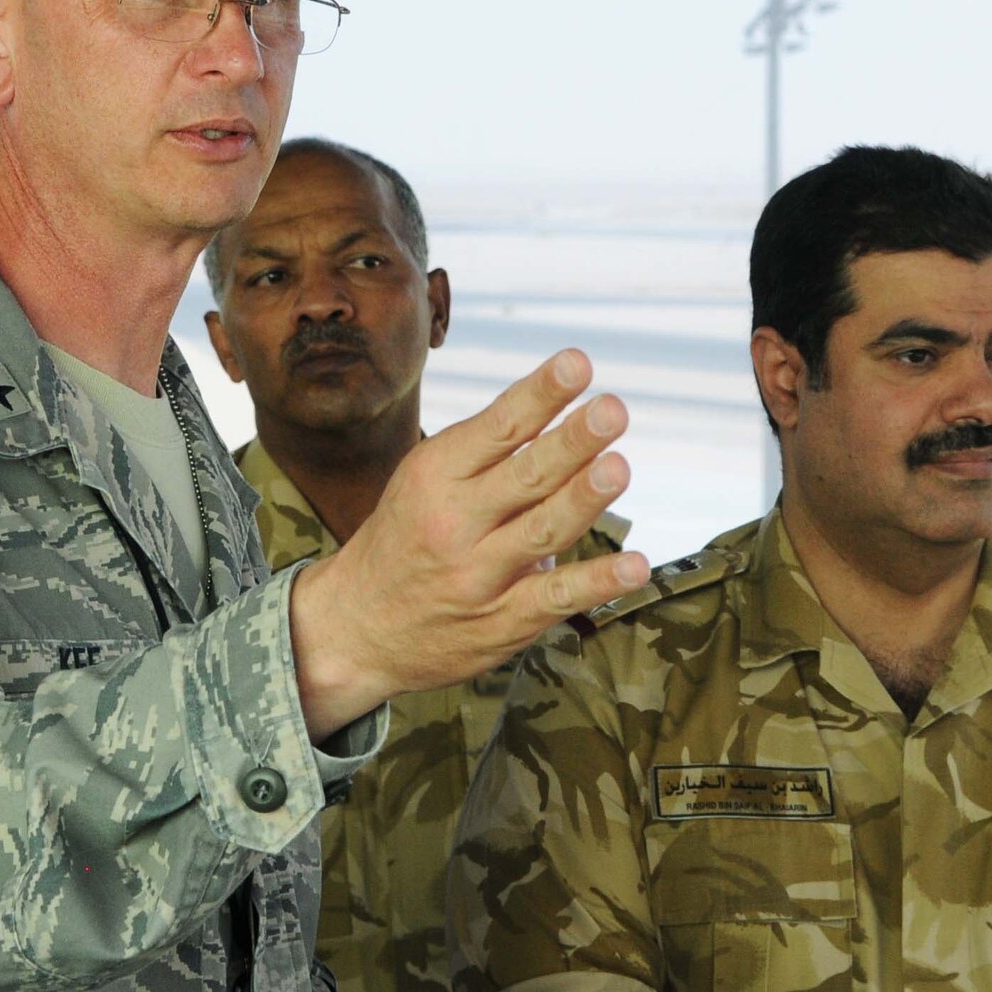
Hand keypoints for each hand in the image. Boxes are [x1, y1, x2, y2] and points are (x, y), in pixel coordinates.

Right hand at [290, 350, 647, 735]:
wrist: (356, 628)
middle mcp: (454, 522)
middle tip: (612, 411)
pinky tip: (635, 567)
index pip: (498, 427)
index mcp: (435, 475)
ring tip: (619, 468)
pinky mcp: (502, 622)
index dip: (540, 394)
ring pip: (541, 531)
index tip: (578, 363)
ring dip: (583, 499)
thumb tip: (565, 415)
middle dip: (572, 441)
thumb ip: (485, 453)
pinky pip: (555, 599)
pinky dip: (597, 583)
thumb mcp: (423, 481)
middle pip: (524, 475)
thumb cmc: (405, 538)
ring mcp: (479, 575)